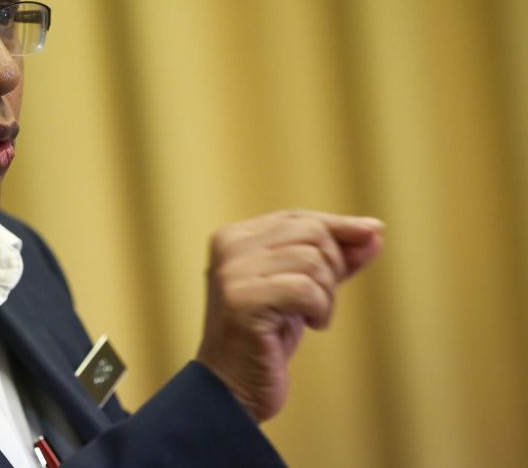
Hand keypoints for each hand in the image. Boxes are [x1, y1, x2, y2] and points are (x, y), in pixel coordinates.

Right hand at [195, 209, 383, 421]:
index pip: (297, 217)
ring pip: (312, 261)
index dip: (338, 226)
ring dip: (326, 295)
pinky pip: (306, 288)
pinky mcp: (244, 300)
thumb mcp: (302, 289)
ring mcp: (233, 273)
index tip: (374, 233)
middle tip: (321, 301)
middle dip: (332, 267)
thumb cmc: (266, 337)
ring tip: (310, 317)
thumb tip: (375, 232)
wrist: (233, 387)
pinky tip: (310, 326)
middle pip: (310, 233)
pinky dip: (320, 310)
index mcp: (234, 237)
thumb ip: (333, 259)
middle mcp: (229, 247)